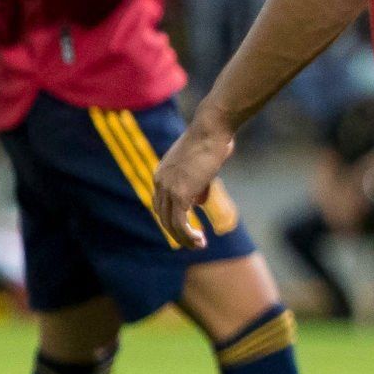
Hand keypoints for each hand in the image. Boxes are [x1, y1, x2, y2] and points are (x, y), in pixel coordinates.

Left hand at [152, 111, 234, 248]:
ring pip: (171, 223)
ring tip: (198, 245)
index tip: (187, 227)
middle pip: (162, 215)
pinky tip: (199, 240)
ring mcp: (169, 188)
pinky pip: (181, 222)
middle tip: (193, 241)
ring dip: (183, 238)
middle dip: (176, 232)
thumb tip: (198, 201)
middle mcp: (160, 182)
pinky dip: (188, 235)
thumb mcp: (203, 163)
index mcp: (162, 173)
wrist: (211, 128)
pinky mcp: (181, 194)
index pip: (161, 203)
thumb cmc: (213, 139)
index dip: (172, 217)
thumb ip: (199, 183)